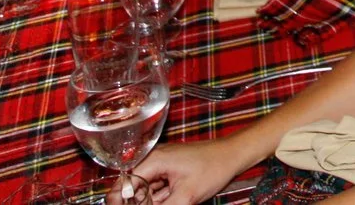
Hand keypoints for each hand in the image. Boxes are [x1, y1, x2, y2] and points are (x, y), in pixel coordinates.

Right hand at [130, 138, 251, 204]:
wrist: (233, 155)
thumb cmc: (213, 168)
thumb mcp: (186, 197)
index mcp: (153, 160)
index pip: (124, 184)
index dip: (121, 201)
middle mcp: (153, 159)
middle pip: (132, 188)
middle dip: (138, 202)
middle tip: (165, 201)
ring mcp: (160, 164)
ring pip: (144, 191)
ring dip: (151, 201)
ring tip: (175, 197)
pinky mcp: (168, 170)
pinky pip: (155, 189)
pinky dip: (159, 199)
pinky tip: (174, 199)